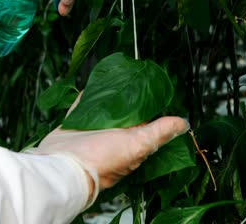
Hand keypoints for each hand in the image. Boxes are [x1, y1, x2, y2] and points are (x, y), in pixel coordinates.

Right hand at [30, 94, 189, 203]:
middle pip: (124, 115)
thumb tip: (183, 123)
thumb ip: (158, 133)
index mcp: (130, 143)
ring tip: (115, 79)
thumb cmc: (100, 159)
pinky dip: (86, 98)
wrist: (62, 166)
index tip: (155, 89)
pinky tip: (91, 86)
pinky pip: (82, 107)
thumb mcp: (136, 145)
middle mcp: (112, 138)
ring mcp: (92, 131)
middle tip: (134, 78)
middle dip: (129, 99)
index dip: (151, 108)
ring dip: (108, 97)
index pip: (145, 123)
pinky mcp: (74, 125)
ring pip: (103, 110)